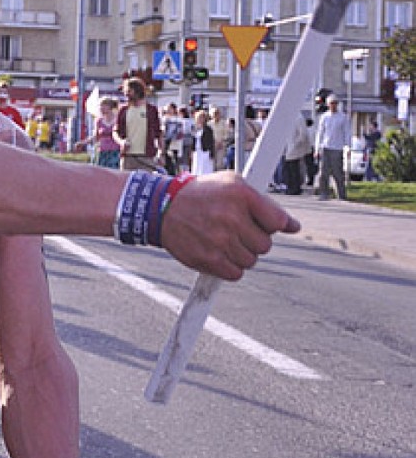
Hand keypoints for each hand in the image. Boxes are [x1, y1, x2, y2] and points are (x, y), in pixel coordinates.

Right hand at [161, 171, 299, 280]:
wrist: (163, 207)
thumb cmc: (202, 194)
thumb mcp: (232, 183)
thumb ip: (264, 203)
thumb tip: (293, 226)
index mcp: (241, 195)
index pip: (278, 221)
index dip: (273, 225)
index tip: (265, 225)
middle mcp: (231, 217)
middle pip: (265, 245)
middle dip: (254, 239)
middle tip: (237, 230)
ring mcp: (220, 240)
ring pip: (251, 261)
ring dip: (241, 254)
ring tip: (224, 239)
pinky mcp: (209, 259)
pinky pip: (235, 274)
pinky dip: (230, 267)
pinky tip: (218, 252)